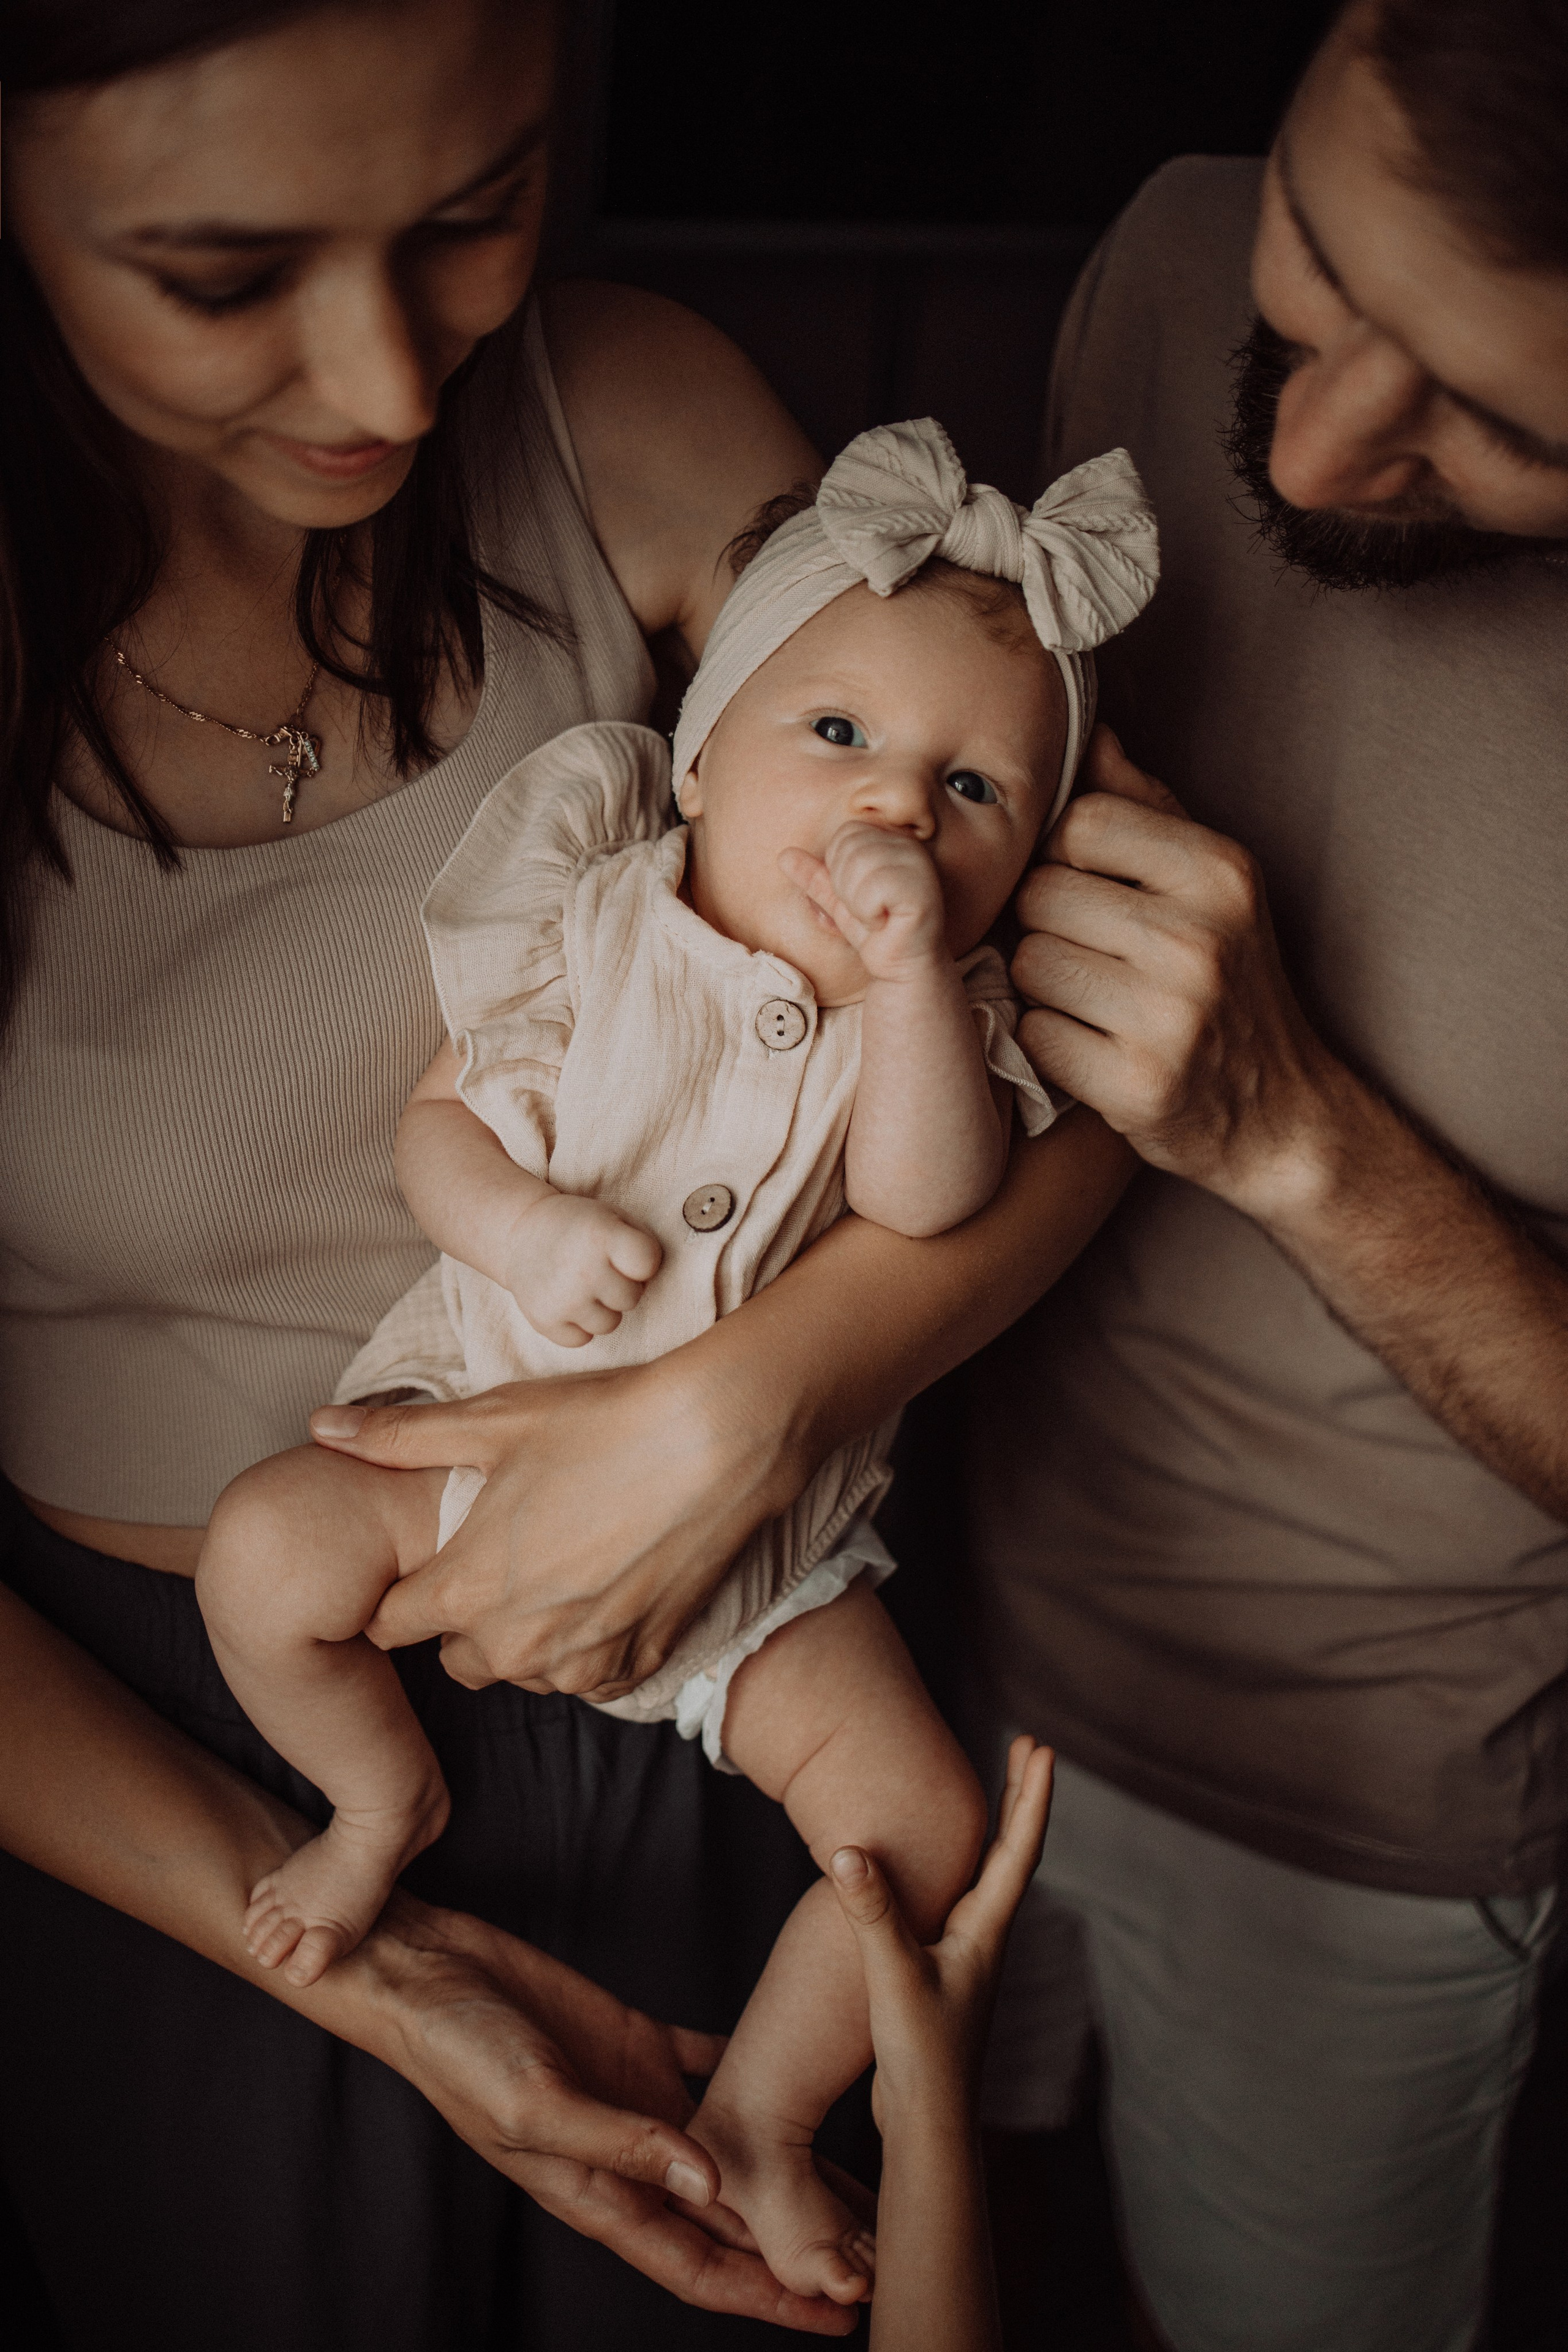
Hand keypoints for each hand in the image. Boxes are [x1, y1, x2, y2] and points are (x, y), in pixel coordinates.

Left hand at [310, 1352, 789, 1696]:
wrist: (720, 1442)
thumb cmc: (602, 1424)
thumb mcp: (493, 1421)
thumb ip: (398, 1437)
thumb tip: (319, 1427)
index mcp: (466, 1589)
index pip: (390, 1629)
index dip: (403, 1591)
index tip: (427, 1561)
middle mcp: (517, 1643)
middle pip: (456, 1659)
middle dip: (464, 1619)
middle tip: (499, 1556)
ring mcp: (581, 1661)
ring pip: (523, 1672)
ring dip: (526, 1636)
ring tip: (556, 1566)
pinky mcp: (638, 1662)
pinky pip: (586, 1678)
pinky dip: (586, 1646)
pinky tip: (601, 1588)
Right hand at [360, 1893, 856, 2333]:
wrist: (425, 1974)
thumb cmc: (460, 2050)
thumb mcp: (536, 2104)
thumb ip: (621, 2144)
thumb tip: (707, 2184)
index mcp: (599, 2192)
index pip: (702, 2265)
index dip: (769, 2294)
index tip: (837, 2314)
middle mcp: (629, 2156)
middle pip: (730, 2219)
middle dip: (798, 2245)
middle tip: (875, 2255)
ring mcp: (635, 2099)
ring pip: (733, 2150)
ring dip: (791, 2169)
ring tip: (859, 2184)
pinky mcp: (635, 2042)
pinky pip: (712, 2066)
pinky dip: (757, 2072)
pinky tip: (807, 2069)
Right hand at [506, 1192, 661, 1348]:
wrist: (520, 1232)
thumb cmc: (579, 1226)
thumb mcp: (612, 1217)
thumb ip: (642, 1245)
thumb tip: (653, 1283)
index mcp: (602, 1236)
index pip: (647, 1264)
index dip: (642, 1262)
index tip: (625, 1253)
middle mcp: (583, 1270)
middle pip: (631, 1299)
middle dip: (620, 1286)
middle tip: (598, 1268)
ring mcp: (563, 1300)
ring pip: (609, 1325)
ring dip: (600, 1308)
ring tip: (581, 1284)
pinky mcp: (545, 1322)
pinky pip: (582, 1339)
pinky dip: (576, 1324)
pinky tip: (565, 1299)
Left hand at [780, 821, 947, 980]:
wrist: (900, 970)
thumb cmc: (875, 933)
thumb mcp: (838, 901)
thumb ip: (815, 877)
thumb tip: (784, 855)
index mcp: (892, 841)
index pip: (847, 832)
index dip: (839, 869)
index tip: (858, 896)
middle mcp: (909, 847)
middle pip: (851, 846)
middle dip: (846, 886)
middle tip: (867, 910)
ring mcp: (918, 867)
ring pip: (860, 864)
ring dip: (857, 902)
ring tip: (876, 917)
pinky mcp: (922, 891)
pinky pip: (874, 889)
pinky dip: (869, 913)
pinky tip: (886, 924)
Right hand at [828, 1736, 1051, 2129]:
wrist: (927, 2124)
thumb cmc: (921, 2056)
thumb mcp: (892, 1978)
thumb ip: (873, 1915)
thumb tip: (849, 1851)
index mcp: (986, 1931)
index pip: (1019, 1848)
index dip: (1030, 1795)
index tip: (1041, 1748)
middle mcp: (985, 1937)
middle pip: (1012, 1852)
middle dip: (1020, 1798)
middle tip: (1027, 1747)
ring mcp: (967, 1956)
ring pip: (989, 1876)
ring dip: (997, 1828)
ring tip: (995, 1789)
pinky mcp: (942, 1973)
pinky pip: (960, 1901)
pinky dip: (962, 1866)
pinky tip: (939, 1868)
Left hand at [1010, 726, 1337, 1218]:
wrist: (1280, 1113)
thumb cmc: (1231, 983)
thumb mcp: (1211, 883)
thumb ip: (1145, 806)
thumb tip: (1088, 730)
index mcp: (1220, 874)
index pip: (1080, 822)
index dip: (1065, 855)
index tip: (1089, 888)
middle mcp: (1199, 939)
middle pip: (1041, 894)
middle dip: (1047, 923)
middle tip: (1090, 955)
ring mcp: (1170, 1016)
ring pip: (1028, 963)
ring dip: (1043, 984)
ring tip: (1094, 1000)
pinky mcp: (1136, 1085)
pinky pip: (1035, 1034)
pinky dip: (1050, 1042)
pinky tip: (1093, 1046)